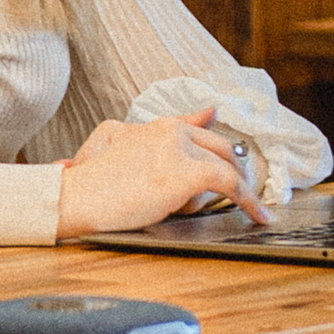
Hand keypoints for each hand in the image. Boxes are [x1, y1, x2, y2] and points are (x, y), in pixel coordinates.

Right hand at [56, 107, 269, 238]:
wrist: (75, 198)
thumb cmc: (91, 186)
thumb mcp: (120, 153)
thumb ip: (154, 142)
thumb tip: (197, 118)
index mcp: (152, 126)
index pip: (196, 127)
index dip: (215, 143)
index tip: (227, 144)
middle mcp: (168, 129)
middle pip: (219, 148)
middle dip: (233, 172)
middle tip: (243, 195)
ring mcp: (179, 147)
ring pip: (224, 168)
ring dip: (219, 196)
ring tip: (179, 211)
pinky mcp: (187, 171)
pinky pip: (230, 183)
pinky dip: (248, 200)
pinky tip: (258, 215)